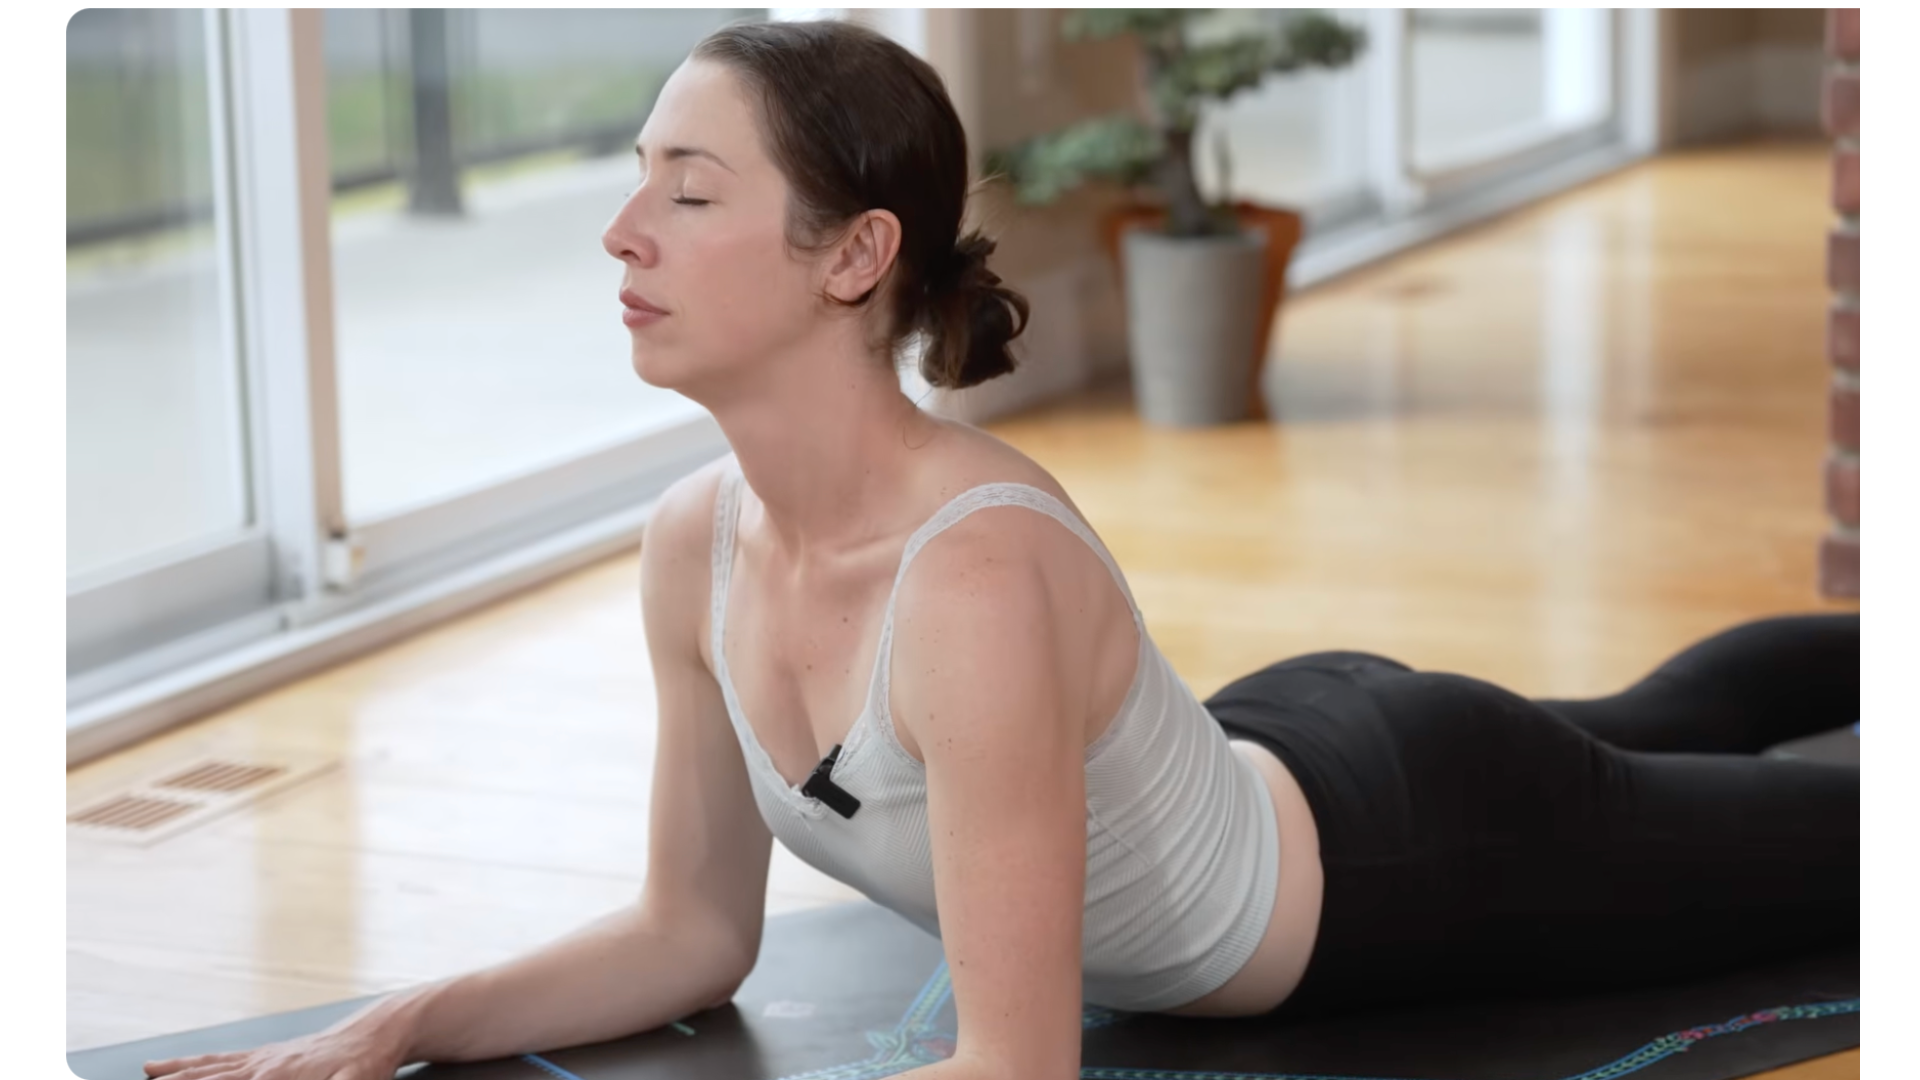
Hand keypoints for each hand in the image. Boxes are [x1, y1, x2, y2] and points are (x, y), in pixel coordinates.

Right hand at [142, 1025, 409, 1079]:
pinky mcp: (265, 1054)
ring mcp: (261, 1057)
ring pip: (205, 1069)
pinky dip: (190, 1064)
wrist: (377, 1032)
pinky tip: (171, 1067)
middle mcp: (261, 1065)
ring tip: (145, 1072)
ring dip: (172, 1075)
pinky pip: (219, 1060)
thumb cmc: (367, 1062)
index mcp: (276, 1077)